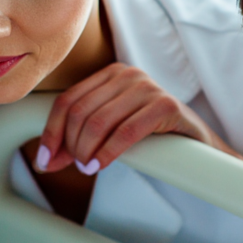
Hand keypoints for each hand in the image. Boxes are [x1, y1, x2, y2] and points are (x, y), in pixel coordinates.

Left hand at [35, 63, 242, 174]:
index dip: (51, 132)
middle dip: (70, 145)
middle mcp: (128, 74)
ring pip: (99, 122)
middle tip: (75, 167)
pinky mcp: (166, 105)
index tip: (45, 160)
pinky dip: (108, 152)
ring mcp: (148, 87)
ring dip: (86, 151)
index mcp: (111, 74)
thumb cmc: (151, 135)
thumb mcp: (111, 131)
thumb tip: (45, 161)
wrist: (197, 142)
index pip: (67, 100)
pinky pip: (126, 131)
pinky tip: (100, 165)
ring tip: (87, 168)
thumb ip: (80, 141)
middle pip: (80, 112)